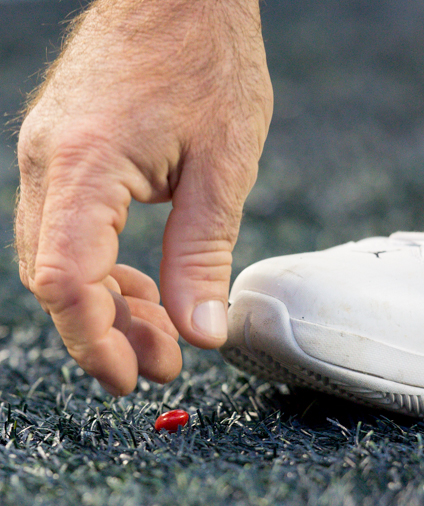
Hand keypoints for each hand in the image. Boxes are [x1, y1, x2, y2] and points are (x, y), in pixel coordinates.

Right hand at [14, 0, 272, 394]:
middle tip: (165, 361)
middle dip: (107, 332)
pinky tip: (144, 284)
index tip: (133, 375)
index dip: (95, 340)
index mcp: (86, 165)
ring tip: (164, 331)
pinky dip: (102, 266)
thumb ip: (203, 253)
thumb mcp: (224, 167)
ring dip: (106, 303)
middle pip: (54, 279)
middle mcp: (50, 162)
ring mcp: (49, 153)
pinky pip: (68, 228)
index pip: (65, 280)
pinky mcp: (64, 149)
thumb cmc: (209, 62)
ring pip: (58, 257)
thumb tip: (199, 331)